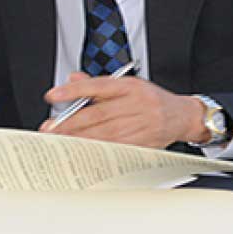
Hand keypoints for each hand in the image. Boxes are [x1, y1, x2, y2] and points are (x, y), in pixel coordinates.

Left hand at [39, 72, 204, 147]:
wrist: (182, 116)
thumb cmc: (152, 101)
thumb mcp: (129, 85)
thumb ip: (98, 84)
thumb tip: (72, 80)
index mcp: (132, 86)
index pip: (98, 86)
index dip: (74, 91)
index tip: (52, 96)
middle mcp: (138, 104)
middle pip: (98, 114)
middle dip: (70, 123)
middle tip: (49, 129)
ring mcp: (143, 125)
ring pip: (106, 134)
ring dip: (80, 140)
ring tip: (60, 143)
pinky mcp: (145, 143)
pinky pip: (117, 149)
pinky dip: (98, 151)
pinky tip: (82, 153)